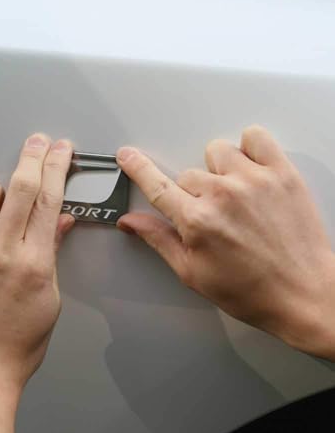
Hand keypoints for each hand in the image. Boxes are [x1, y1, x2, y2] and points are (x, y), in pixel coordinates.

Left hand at [0, 134, 74, 393]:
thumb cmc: (16, 345)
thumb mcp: (49, 300)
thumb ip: (52, 253)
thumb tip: (60, 222)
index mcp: (35, 262)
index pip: (50, 200)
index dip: (58, 167)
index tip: (61, 150)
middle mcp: (2, 252)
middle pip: (22, 186)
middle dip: (34, 154)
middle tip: (38, 141)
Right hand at [116, 126, 334, 359]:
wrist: (305, 295)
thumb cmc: (251, 290)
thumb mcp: (193, 272)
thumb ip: (159, 239)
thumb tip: (131, 221)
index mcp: (197, 221)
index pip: (156, 185)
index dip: (137, 168)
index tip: (127, 155)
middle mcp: (223, 195)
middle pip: (188, 175)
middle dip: (193, 194)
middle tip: (213, 216)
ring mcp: (254, 180)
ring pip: (217, 152)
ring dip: (218, 170)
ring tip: (234, 195)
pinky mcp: (282, 173)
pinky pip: (255, 137)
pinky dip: (249, 148)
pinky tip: (251, 171)